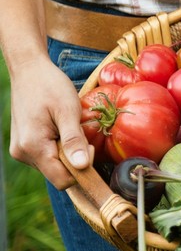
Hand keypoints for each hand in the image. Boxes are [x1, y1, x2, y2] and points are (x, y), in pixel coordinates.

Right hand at [9, 58, 91, 189]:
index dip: (82, 169)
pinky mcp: (24, 145)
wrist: (29, 70)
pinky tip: (60, 128)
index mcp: (33, 147)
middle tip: (79, 131)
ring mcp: (21, 150)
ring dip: (67, 151)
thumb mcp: (68, 111)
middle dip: (75, 158)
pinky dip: (59, 146)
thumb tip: (82, 166)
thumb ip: (74, 140)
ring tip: (67, 126)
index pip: (63, 180)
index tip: (89, 146)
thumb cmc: (50, 86)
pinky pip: (48, 156)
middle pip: (59, 173)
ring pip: (54, 165)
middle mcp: (23, 153)